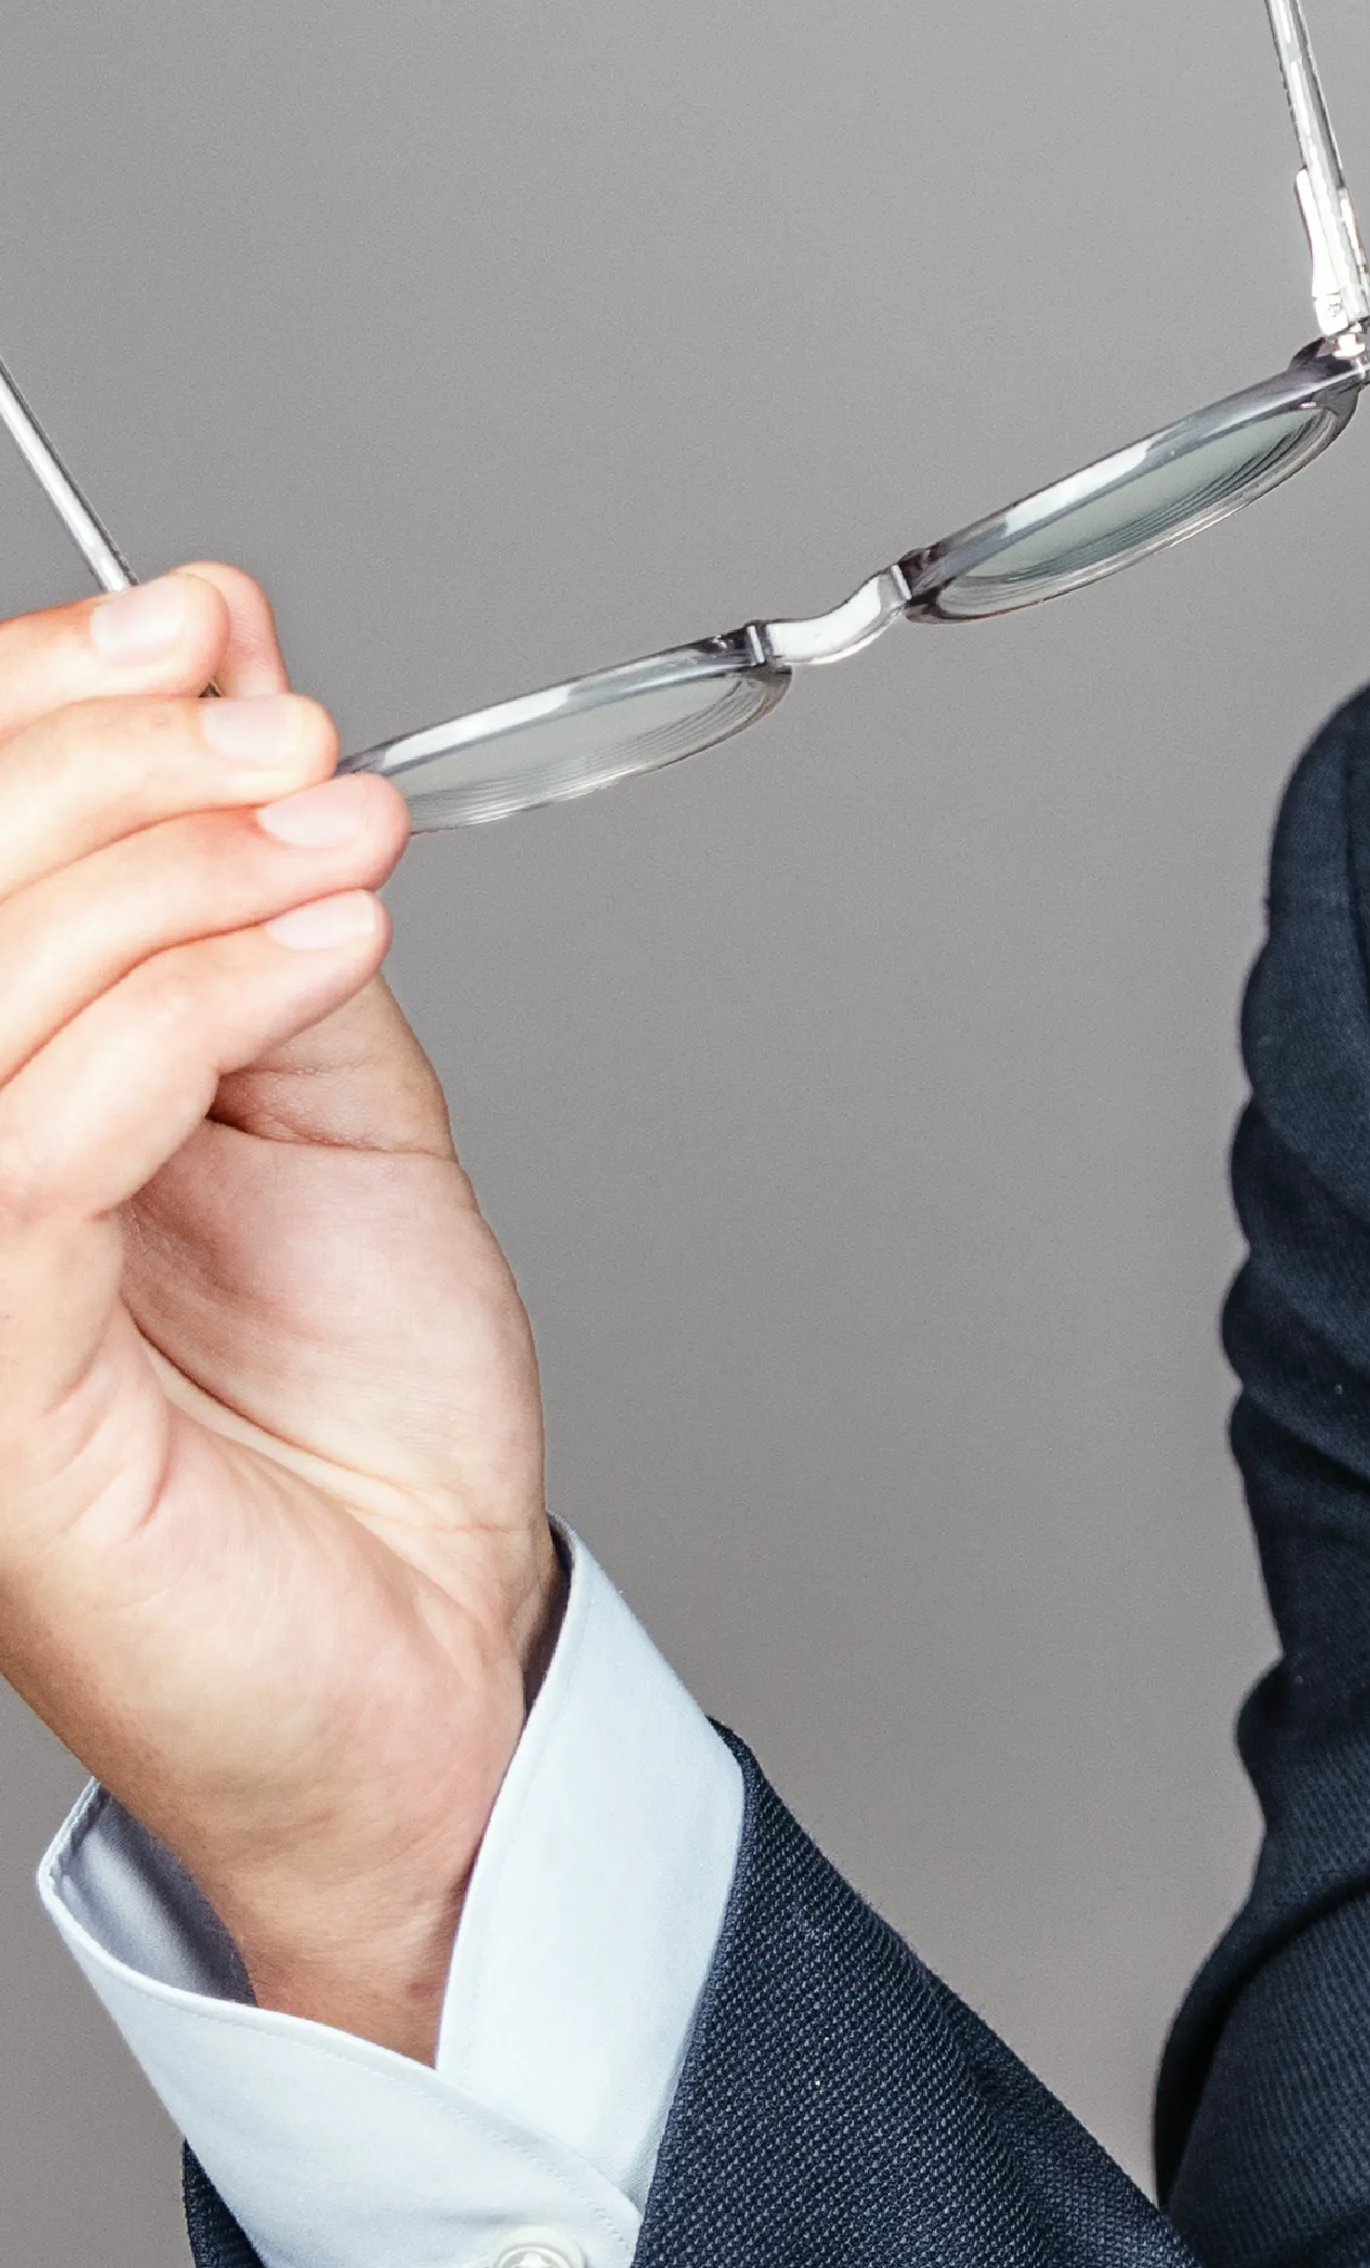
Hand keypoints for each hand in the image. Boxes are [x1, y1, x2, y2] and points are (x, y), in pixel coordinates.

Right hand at [0, 563, 549, 2054]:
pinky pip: (34, 1143)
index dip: (30, 700)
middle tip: (282, 727)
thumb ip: (243, 880)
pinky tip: (322, 949)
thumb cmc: (346, 1412)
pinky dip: (193, 1002)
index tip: (199, 622)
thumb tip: (217, 643)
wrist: (432, 1646)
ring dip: (171, 867)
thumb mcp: (315, 1074)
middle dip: (103, 759)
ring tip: (332, 835)